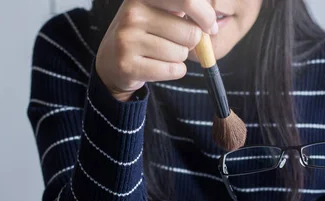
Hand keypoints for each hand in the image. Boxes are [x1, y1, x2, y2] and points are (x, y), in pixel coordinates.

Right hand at [95, 0, 217, 101]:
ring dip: (179, 57)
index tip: (210, 26)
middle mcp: (132, 13)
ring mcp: (128, 39)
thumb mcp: (159, 10)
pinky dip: (175, 71)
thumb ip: (186, 8)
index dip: (206, 16)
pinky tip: (159, 66)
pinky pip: (173, 70)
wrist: (111, 60)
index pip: (188, 0)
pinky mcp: (128, 65)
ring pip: (181, 54)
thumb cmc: (145, 32)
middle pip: (190, 33)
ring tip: (160, 53)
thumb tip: (213, 24)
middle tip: (174, 41)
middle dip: (191, 42)